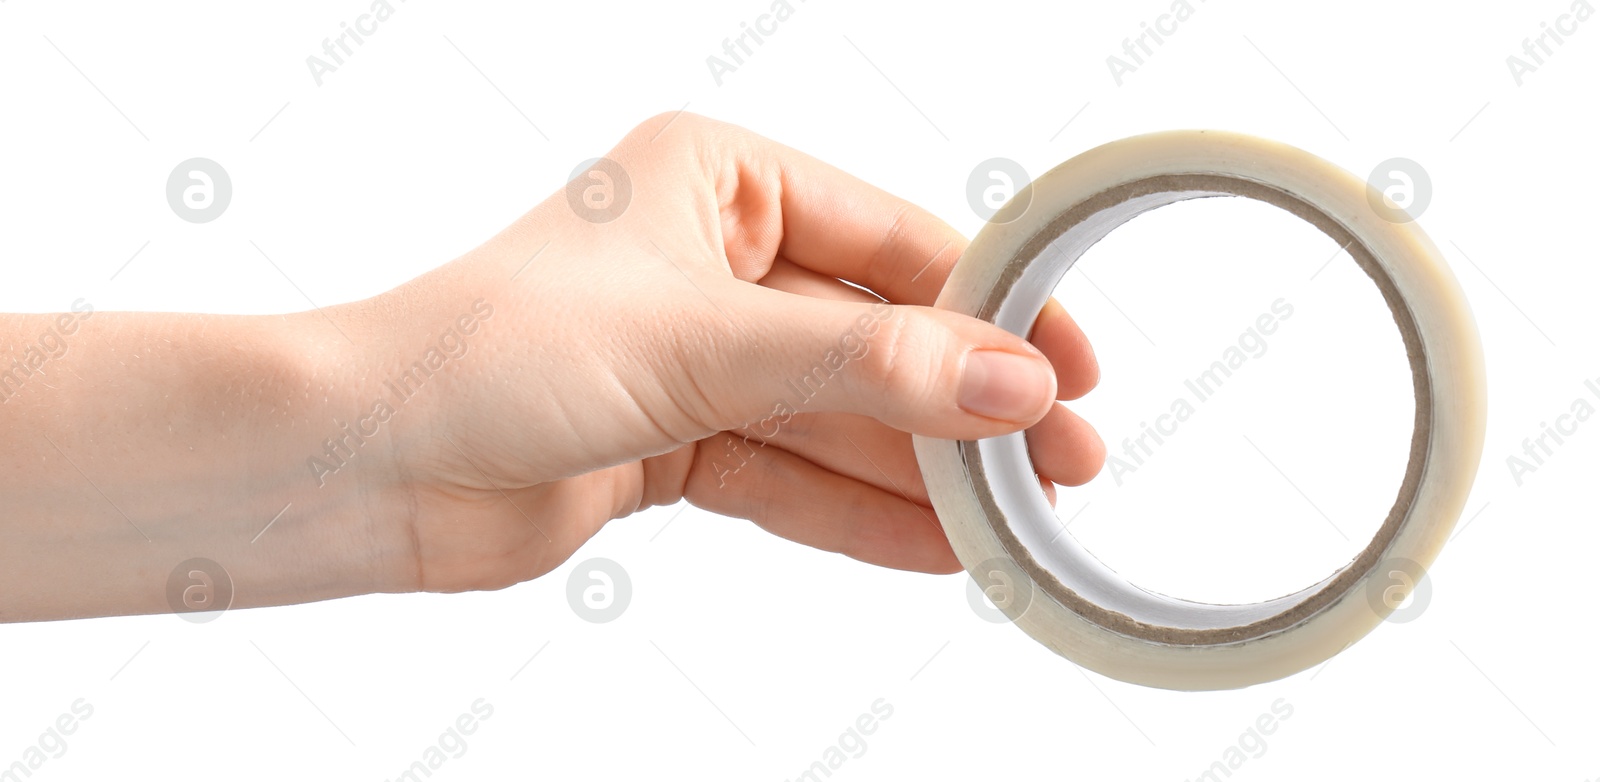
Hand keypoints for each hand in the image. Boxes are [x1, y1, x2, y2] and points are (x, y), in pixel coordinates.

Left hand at [364, 113, 1104, 592]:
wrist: (364, 463)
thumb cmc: (491, 350)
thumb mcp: (705, 342)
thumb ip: (867, 366)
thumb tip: (1013, 383)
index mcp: (717, 181)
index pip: (892, 240)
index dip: (991, 307)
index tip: (1070, 368)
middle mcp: (714, 261)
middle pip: (877, 337)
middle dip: (968, 406)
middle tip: (1064, 463)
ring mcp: (699, 359)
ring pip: (841, 418)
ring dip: (925, 472)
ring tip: (1020, 522)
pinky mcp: (678, 445)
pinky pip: (793, 477)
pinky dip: (861, 513)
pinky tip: (942, 545)